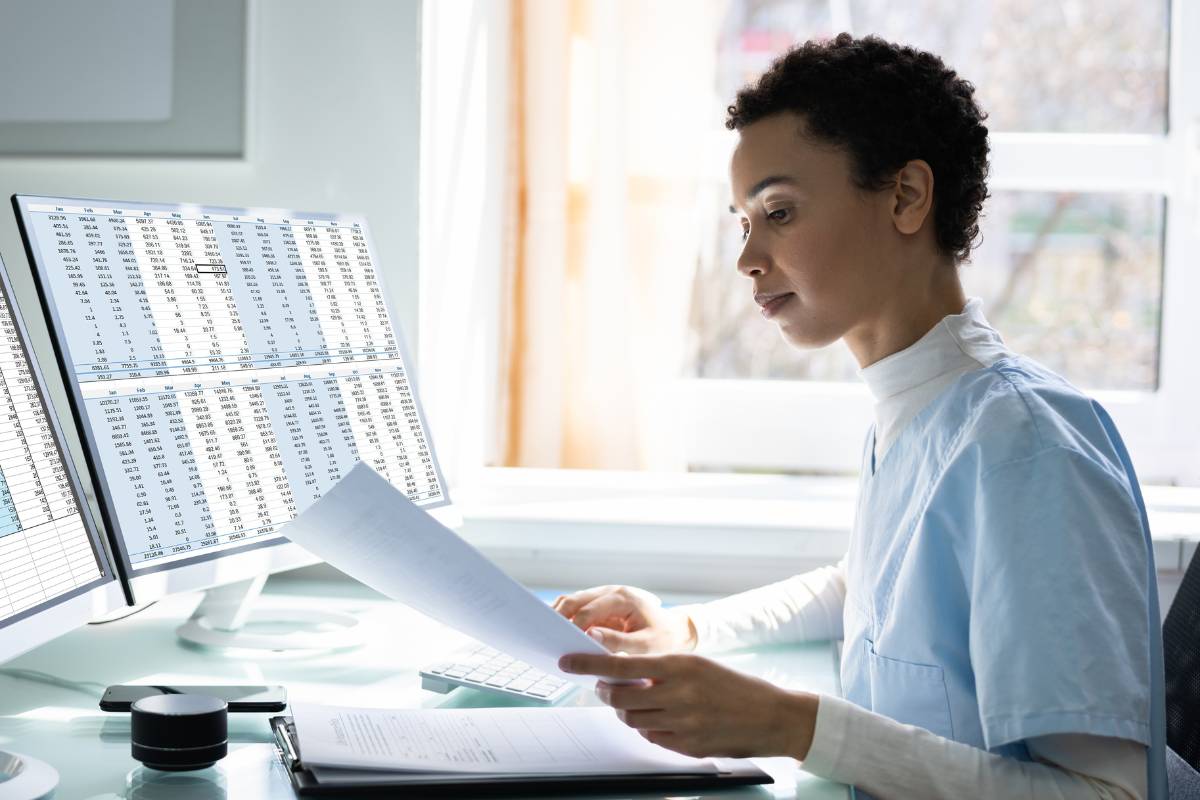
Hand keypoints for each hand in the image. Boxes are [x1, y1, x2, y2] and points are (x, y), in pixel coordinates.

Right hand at [552, 585, 695, 653]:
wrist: (675, 631)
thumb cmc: (664, 639)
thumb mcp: (647, 646)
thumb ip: (620, 642)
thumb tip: (589, 636)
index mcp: (623, 598)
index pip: (589, 610)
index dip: (572, 626)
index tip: (561, 643)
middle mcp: (611, 592)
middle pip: (574, 600)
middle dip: (557, 617)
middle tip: (544, 637)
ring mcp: (603, 597)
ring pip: (571, 602)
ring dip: (558, 617)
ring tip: (546, 636)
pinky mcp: (600, 607)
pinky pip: (577, 610)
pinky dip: (565, 620)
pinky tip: (559, 636)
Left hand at [558, 651, 817, 759]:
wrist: (771, 716)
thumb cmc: (733, 686)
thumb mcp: (697, 666)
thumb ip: (662, 670)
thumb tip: (623, 674)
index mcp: (679, 665)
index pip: (621, 665)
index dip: (588, 665)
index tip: (566, 662)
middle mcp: (678, 693)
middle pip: (619, 697)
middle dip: (607, 693)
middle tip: (607, 688)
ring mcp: (682, 722)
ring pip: (632, 719)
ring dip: (628, 711)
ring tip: (644, 703)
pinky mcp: (687, 745)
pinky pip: (651, 737)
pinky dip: (649, 728)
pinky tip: (664, 719)